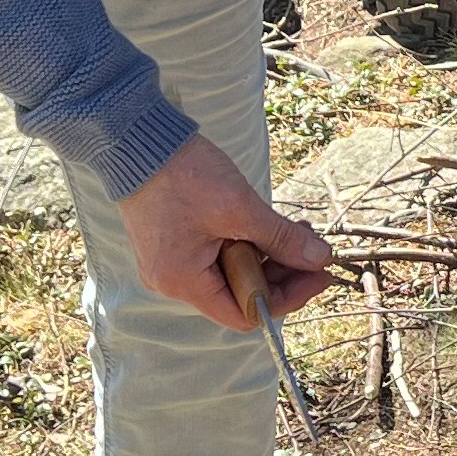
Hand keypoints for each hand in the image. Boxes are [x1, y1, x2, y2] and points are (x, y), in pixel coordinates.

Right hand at [120, 136, 336, 329]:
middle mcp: (173, 281)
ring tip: (295, 230)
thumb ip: (281, 238)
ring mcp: (171, 263)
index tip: (318, 275)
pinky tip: (266, 226)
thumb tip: (319, 258)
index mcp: (184, 282)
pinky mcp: (173, 244)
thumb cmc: (183, 174)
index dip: (287, 298)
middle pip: (240, 295)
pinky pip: (216, 258)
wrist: (137, 141)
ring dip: (266, 256)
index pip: (245, 314)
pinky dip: (244, 245)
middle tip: (312, 249)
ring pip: (231, 274)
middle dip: (281, 273)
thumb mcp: (240, 208)